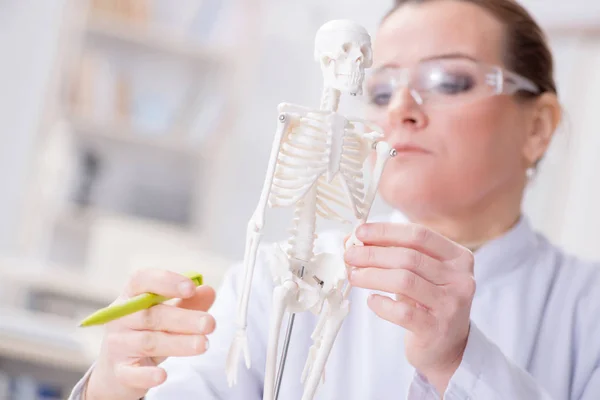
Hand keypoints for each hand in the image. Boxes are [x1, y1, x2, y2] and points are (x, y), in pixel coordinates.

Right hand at [85, 269, 216, 399]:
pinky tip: (162, 375)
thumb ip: (189, 302)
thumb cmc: (148, 332)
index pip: (142, 280)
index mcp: (131, 296)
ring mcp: (118, 345)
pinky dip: (147, 375)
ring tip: (203, 344)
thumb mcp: (168, 314)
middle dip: (184, 319)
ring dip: (178, 343)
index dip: (167, 282)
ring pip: (149, 342)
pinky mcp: (119, 371)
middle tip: (209, 323)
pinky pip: (132, 373)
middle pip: (152, 315)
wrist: (118, 368)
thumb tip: (208, 290)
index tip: (191, 288)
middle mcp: (121, 318)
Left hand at [344, 222, 474, 393]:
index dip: (386, 231)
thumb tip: (354, 239)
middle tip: (349, 254)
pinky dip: (381, 304)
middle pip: (409, 257)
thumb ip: (395, 253)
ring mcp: (451, 305)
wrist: (447, 347)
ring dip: (372, 275)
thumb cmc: (428, 302)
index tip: (360, 231)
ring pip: (404, 281)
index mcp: (458, 257)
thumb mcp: (420, 274)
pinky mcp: (436, 329)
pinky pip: (402, 312)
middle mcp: (460, 279)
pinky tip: (371, 301)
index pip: (419, 235)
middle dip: (373, 254)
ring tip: (353, 276)